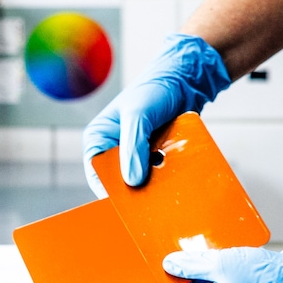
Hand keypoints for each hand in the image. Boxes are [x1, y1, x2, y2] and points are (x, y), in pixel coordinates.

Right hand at [82, 33, 232, 193]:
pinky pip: (160, 173)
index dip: (112, 190)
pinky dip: (168, 176)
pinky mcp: (157, 155)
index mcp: (99, 138)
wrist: (185, 79)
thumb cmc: (155, 90)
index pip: (98, 174)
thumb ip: (133, 146)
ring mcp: (137, 153)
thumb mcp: (139, 116)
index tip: (131, 203)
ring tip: (169, 188)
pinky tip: (179, 178)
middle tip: (153, 198)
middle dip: (137, 188)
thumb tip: (132, 181)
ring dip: (155, 184)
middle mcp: (115, 149)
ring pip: (142, 179)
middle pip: (121, 180)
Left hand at [158, 247, 282, 282]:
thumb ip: (192, 264)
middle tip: (180, 250)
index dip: (163, 279)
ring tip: (203, 251)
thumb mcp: (222, 265)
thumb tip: (171, 263)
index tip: (156, 264)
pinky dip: (218, 274)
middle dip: (184, 272)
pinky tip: (220, 258)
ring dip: (203, 271)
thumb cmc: (267, 282)